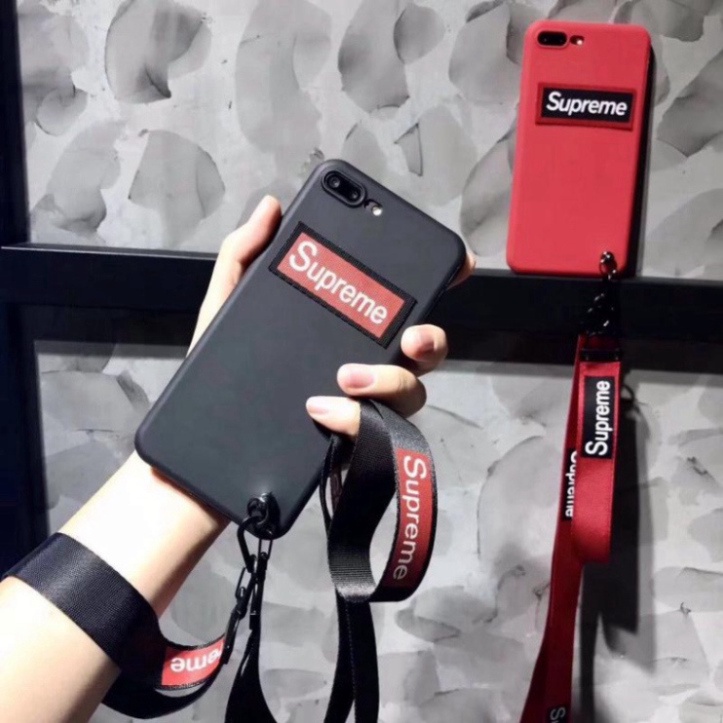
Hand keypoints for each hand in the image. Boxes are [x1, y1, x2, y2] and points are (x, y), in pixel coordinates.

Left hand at [191, 195, 474, 436]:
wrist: (202, 450)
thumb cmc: (221, 376)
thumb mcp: (226, 308)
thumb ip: (244, 256)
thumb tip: (270, 207)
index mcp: (344, 330)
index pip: (400, 305)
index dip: (437, 283)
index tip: (455, 265)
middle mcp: (365, 367)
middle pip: (424, 353)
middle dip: (431, 340)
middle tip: (412, 336)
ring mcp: (362, 410)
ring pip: (411, 395)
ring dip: (389, 381)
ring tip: (345, 376)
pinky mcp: (351, 448)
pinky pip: (377, 436)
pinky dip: (355, 420)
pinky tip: (321, 408)